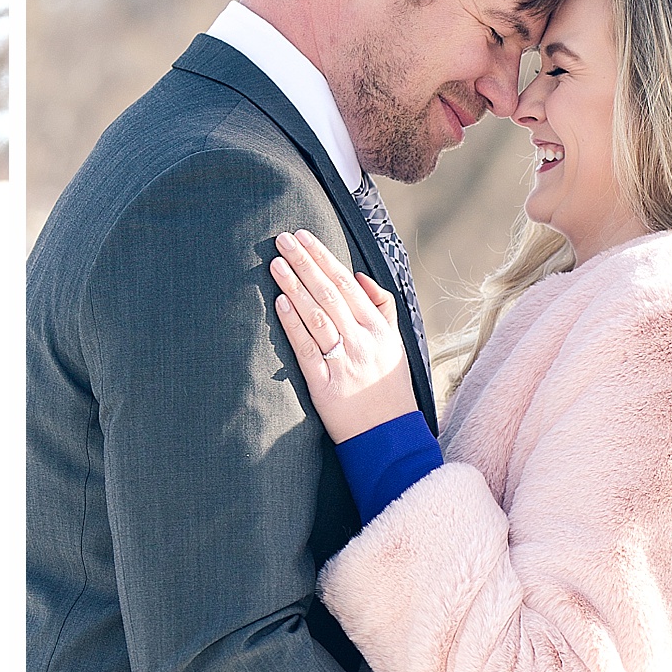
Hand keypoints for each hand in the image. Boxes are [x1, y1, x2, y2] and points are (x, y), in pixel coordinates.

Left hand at [270, 229, 415, 440]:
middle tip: (283, 240)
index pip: (347, 283)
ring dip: (294, 286)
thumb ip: (381, 307)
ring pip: (316, 316)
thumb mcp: (395, 343)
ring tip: (276, 264)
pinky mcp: (325, 384)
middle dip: (304, 263)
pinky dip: (293, 323)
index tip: (304, 237)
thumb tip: (359, 276)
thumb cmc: (388, 386)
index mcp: (378, 328)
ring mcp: (344, 361)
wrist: (388, 434)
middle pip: (329, 293)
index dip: (324, 257)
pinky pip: (307, 348)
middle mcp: (363, 340)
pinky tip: (280, 303)